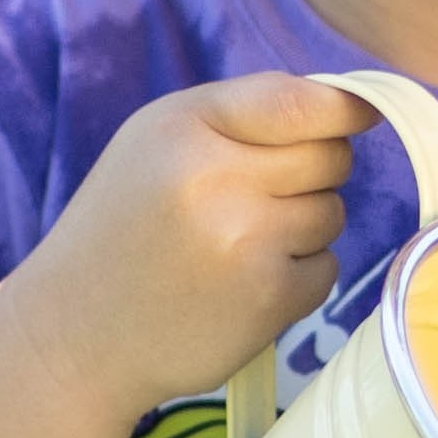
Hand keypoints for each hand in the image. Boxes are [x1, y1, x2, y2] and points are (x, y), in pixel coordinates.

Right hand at [10, 73, 377, 426]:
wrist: (75, 334)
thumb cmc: (125, 227)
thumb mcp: (155, 144)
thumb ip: (241, 116)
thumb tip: (351, 107)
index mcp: (185, 129)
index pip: (300, 102)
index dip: (348, 108)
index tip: (362, 114)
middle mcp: (217, 179)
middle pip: (331, 157)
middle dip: (310, 172)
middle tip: (254, 197)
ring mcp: (247, 243)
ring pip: (333, 214)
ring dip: (302, 228)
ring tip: (234, 246)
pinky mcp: (269, 300)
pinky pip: (327, 269)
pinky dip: (297, 278)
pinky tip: (240, 287)